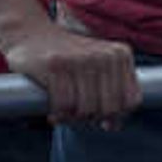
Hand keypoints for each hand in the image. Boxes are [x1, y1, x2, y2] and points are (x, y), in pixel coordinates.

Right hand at [4, 14, 139, 124]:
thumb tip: (113, 126)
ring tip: (65, 114)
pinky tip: (54, 113)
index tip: (101, 117)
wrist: (30, 35)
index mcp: (120, 54)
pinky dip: (58, 115)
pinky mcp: (55, 64)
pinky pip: (64, 105)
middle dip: (93, 119)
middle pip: (109, 108)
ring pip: (86, 109)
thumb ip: (112, 93)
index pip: (131, 100)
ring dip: (73, 119)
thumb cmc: (67, 59)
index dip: (118, 116)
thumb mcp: (98, 67)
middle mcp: (104, 54)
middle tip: (78, 116)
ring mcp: (80, 58)